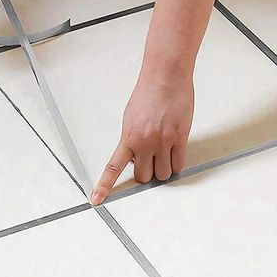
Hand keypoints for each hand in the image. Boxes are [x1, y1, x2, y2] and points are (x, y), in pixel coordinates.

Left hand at [91, 70, 193, 205]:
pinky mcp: (180, 138)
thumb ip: (131, 141)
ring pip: (163, 174)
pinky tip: (174, 151)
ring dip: (163, 169)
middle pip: (145, 177)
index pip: (113, 168)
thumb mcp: (130, 119)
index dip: (105, 186)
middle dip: (147, 172)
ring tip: (164, 152)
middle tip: (150, 160)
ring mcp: (163, 142)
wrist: (165, 77)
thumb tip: (136, 159)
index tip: (97, 200)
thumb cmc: (148, 94)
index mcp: (128, 138)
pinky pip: (179, 164)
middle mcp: (144, 142)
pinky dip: (176, 163)